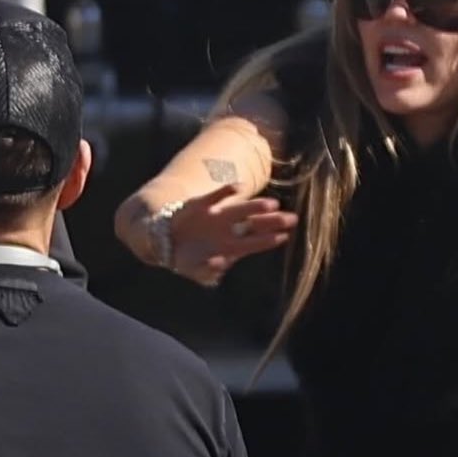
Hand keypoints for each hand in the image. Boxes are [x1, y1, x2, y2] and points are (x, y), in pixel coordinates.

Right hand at [169, 184, 298, 287]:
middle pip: (253, 225)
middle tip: (293, 219)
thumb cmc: (187, 258)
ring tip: (272, 204)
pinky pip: (215, 196)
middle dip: (272, 222)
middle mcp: (227, 229)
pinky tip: (239, 186)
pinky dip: (226, 191)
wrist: (164, 242)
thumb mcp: (197, 269)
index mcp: (230, 244)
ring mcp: (215, 216)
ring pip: (239, 211)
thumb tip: (218, 264)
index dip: (268, 238)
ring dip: (254, 207)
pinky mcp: (199, 205)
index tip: (285, 235)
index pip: (254, 240)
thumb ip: (207, 270)